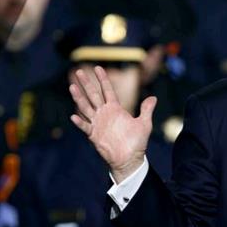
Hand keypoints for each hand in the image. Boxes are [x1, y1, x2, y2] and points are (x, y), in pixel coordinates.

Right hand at [69, 66, 155, 182]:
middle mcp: (104, 114)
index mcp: (115, 109)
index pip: (107, 90)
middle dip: (86, 84)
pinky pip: (85, 127)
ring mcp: (98, 123)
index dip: (103, 79)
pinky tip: (73, 116)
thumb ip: (146, 110)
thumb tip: (153, 98)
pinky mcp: (94, 135)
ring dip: (79, 98)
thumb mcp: (144, 124)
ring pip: (86, 107)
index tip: (97, 68)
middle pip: (93, 95)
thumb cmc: (137, 142)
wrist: (130, 159)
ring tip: (72, 87)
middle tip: (79, 71)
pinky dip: (79, 122)